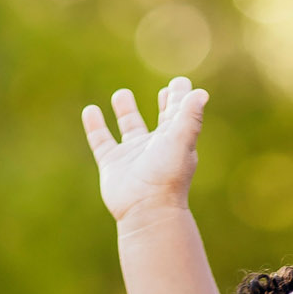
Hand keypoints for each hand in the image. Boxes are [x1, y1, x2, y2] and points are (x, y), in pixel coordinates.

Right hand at [81, 76, 207, 222]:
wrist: (147, 210)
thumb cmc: (167, 176)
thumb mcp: (181, 141)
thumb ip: (190, 117)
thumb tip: (201, 93)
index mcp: (174, 141)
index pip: (178, 114)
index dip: (180, 98)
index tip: (181, 83)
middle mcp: (155, 147)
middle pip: (159, 121)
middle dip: (162, 105)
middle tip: (164, 91)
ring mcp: (133, 155)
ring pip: (129, 127)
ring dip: (126, 111)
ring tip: (122, 94)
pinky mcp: (112, 164)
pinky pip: (101, 141)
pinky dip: (95, 126)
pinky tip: (90, 111)